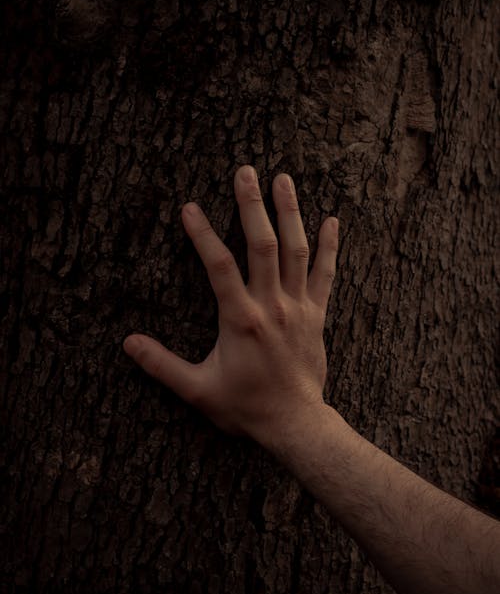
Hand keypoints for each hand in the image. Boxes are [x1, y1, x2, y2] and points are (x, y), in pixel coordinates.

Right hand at [123, 165, 338, 444]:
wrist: (294, 423)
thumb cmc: (244, 407)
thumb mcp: (197, 390)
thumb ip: (162, 365)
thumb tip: (128, 343)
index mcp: (241, 319)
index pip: (218, 265)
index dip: (202, 234)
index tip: (189, 207)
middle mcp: (272, 306)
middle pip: (262, 245)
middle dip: (252, 205)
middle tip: (246, 170)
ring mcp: (298, 308)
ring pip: (297, 251)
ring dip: (290, 213)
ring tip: (283, 179)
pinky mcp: (317, 315)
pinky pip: (326, 274)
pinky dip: (330, 247)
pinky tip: (333, 220)